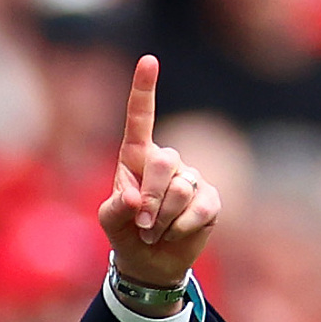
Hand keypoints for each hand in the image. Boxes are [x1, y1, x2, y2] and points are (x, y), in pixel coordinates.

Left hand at [97, 56, 220, 289]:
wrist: (149, 262)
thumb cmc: (126, 231)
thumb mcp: (110, 221)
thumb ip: (116, 208)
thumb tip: (136, 199)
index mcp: (137, 158)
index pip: (141, 119)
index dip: (144, 90)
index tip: (148, 60)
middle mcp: (167, 161)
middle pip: (164, 161)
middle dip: (150, 197)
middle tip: (142, 223)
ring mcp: (191, 178)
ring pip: (180, 190)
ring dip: (162, 220)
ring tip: (155, 231)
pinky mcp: (210, 200)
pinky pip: (198, 209)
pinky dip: (180, 228)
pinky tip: (174, 233)